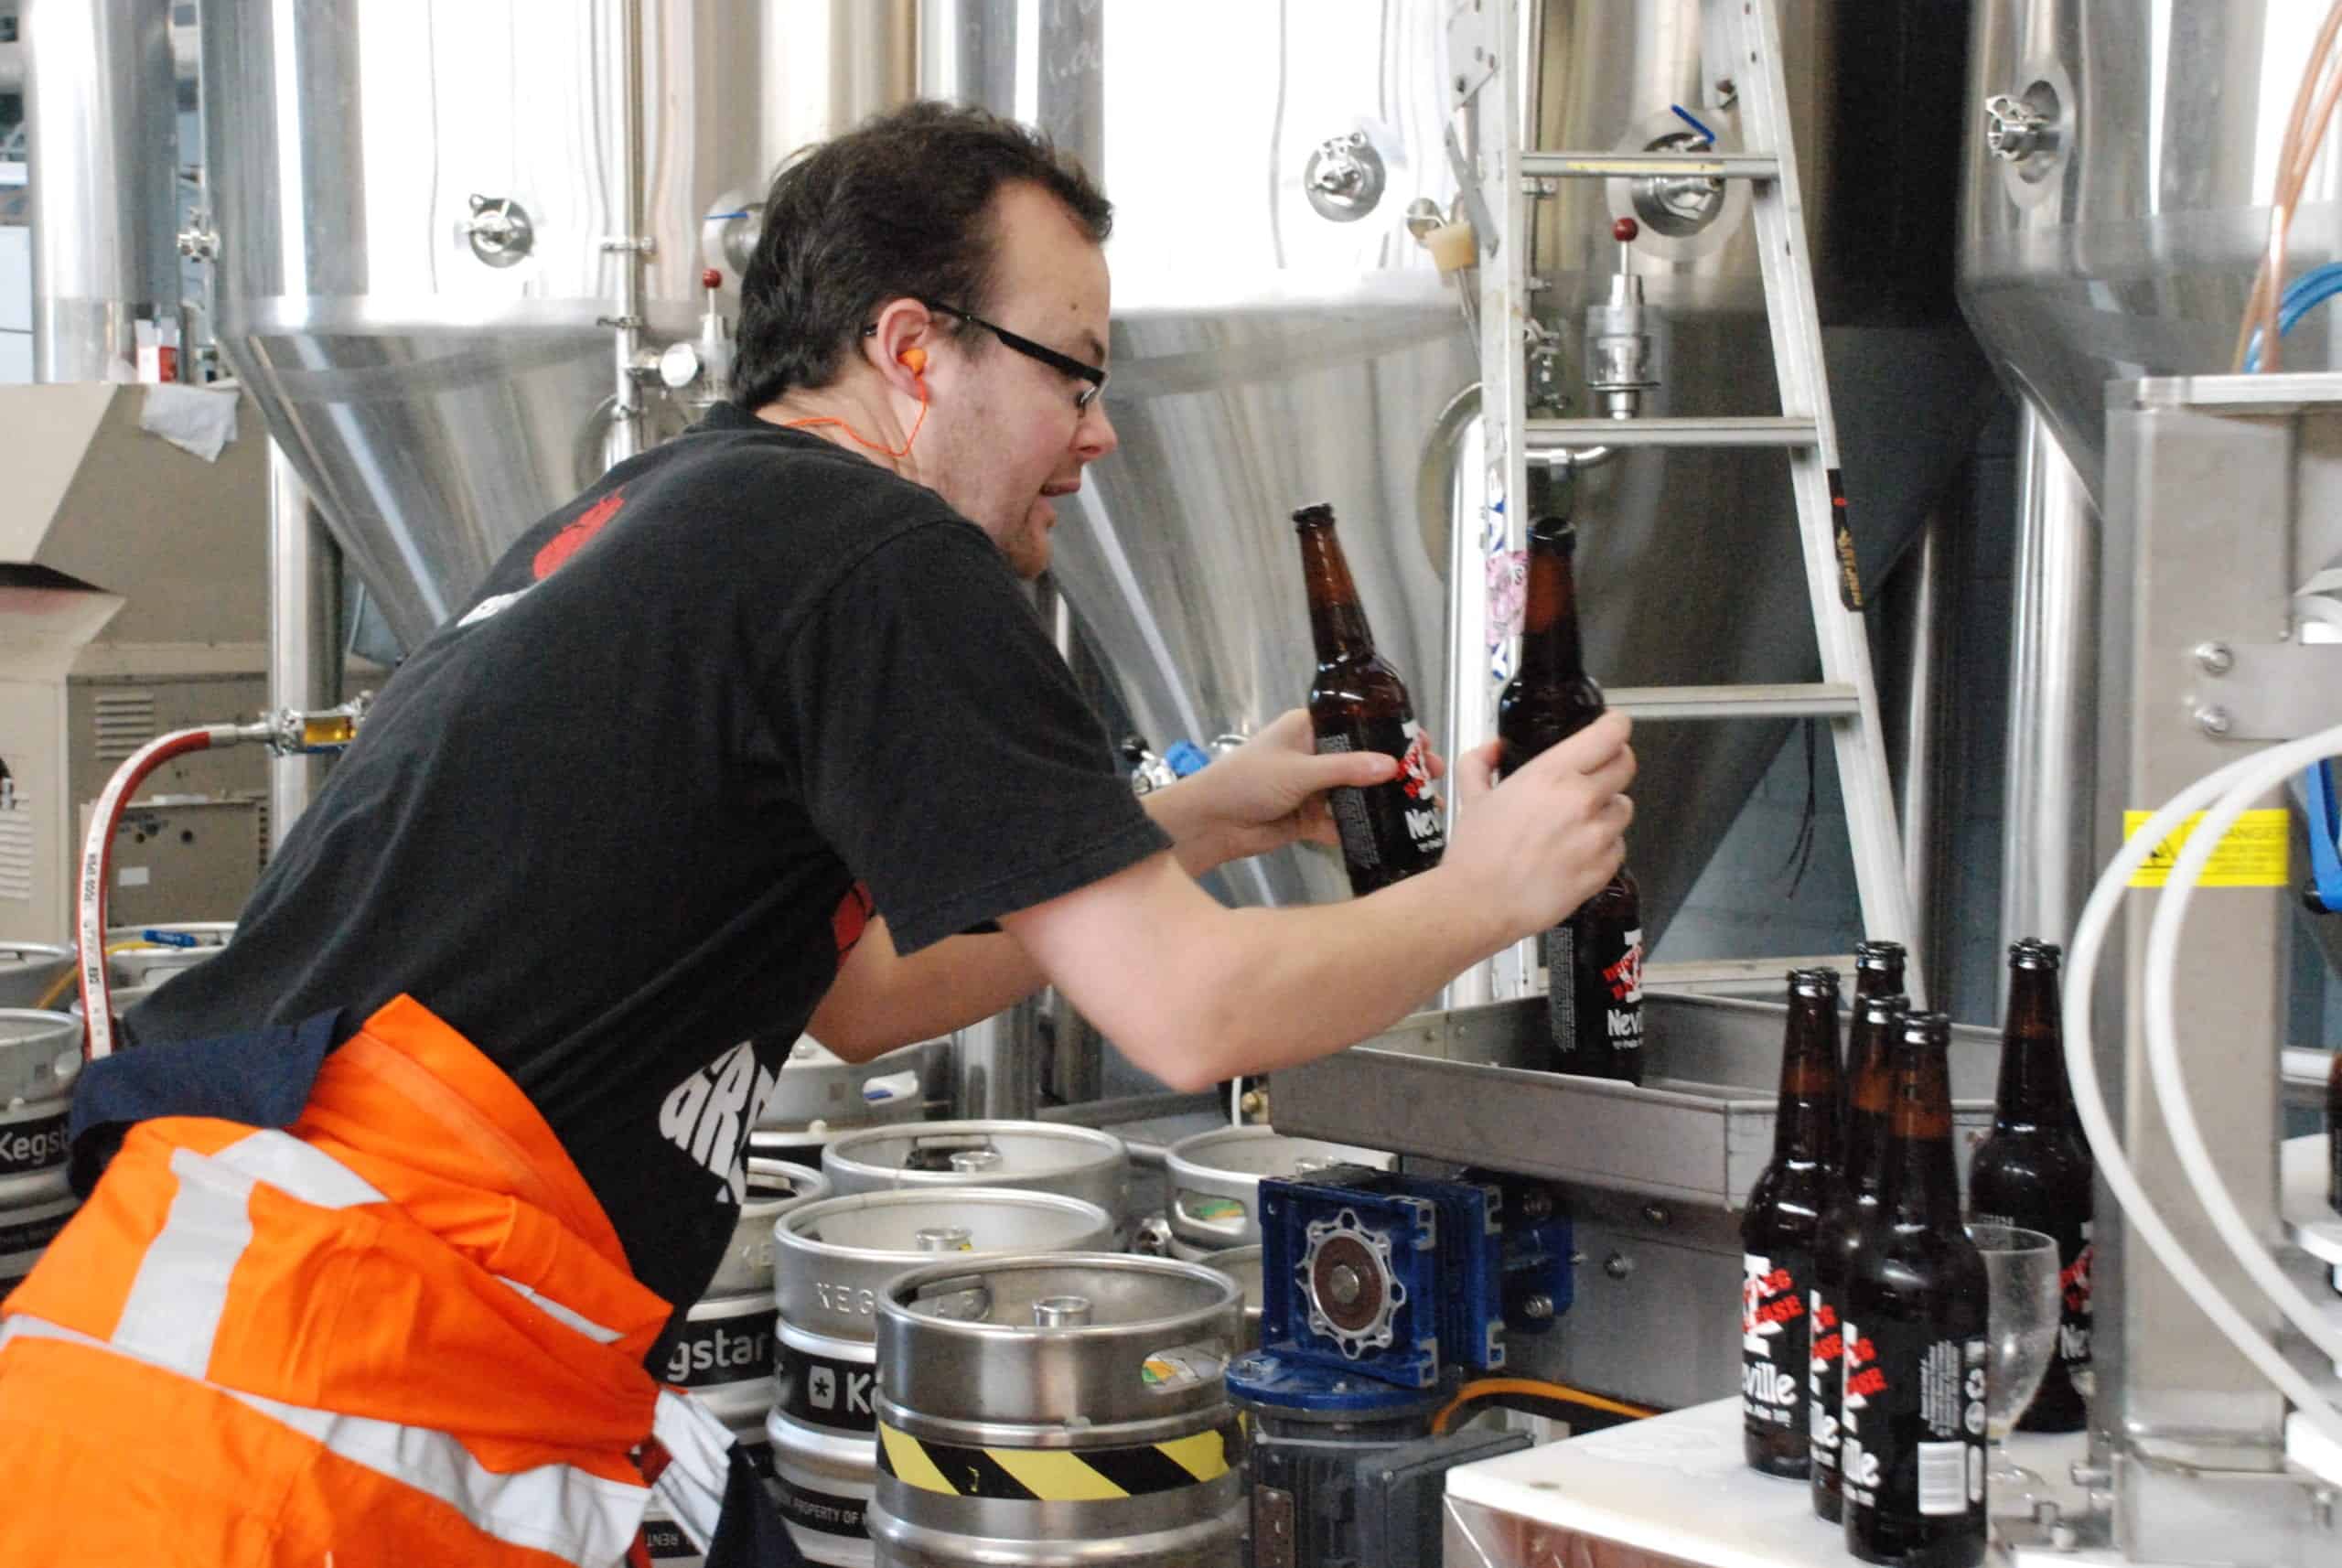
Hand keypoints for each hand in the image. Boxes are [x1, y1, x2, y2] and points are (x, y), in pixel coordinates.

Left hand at [1167, 708, 1439, 870]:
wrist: (1210, 823)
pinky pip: (1344, 822)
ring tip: (1423, 810)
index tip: (1423, 746)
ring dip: (1386, 801)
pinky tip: (1395, 835)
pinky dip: (1365, 828)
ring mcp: (1314, 788)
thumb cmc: (1247, 781)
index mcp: (1310, 728)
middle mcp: (1315, 755)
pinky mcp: (1310, 819)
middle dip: (1398, 770)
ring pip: (1358, 792)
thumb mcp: (1299, 771)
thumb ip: (1346, 769)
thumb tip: (1393, 766)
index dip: (1393, 733)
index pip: (1360, 723)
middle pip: (1366, 759)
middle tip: (1432, 779)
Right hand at [1440, 710, 1633, 939]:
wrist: (1479, 904)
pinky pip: (1617, 847)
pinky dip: (1603, 847)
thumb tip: (1493, 749)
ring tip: (1579, 823)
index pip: (1609, 735)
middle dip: (1615, 764)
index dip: (1615, 726)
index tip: (1612, 727)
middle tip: (1598, 773)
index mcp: (1552, 774)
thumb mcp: (1470, 796)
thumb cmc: (1475, 852)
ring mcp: (1596, 836)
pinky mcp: (1602, 869)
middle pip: (1626, 766)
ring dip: (1606, 810)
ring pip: (1623, 809)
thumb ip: (1480, 762)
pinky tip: (1576, 853)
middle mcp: (1581, 800)